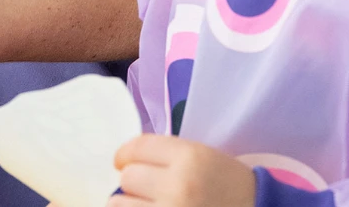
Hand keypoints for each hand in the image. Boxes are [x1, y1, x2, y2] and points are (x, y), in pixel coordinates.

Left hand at [110, 134, 255, 206]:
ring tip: (147, 205)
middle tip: (146, 188)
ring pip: (120, 204)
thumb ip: (168, 155)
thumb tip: (126, 162)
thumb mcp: (205, 158)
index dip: (125, 154)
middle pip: (128, 177)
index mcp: (190, 157)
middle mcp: (178, 185)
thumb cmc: (229, 187)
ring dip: (130, 204)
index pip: (137, 147)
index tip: (123, 161)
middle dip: (133, 182)